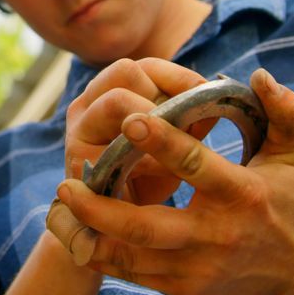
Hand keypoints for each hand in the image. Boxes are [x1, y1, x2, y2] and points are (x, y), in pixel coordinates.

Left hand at [58, 66, 293, 294]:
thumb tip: (259, 75)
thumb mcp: (293, 154)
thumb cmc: (292, 200)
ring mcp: (196, 267)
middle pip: (148, 226)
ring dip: (90, 234)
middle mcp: (216, 235)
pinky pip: (132, 275)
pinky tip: (74, 233)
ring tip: (59, 208)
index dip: (162, 142)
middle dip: (102, 207)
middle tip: (65, 181)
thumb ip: (284, 112)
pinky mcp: (183, 288)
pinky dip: (100, 256)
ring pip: (131, 257)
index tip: (129, 117)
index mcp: (242, 194)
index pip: (196, 165)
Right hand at [64, 58, 214, 204]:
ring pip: (116, 101)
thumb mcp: (175, 141)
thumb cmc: (153, 177)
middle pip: (126, 71)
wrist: (120, 229)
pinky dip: (144, 158)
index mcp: (112, 90)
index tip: (205, 98)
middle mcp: (88, 103)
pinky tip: (163, 174)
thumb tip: (215, 103)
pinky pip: (113, 146)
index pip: (146, 65)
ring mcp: (78, 130)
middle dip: (164, 98)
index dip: (180, 77)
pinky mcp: (78, 161)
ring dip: (152, 122)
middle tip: (187, 128)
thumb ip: (190, 119)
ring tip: (174, 149)